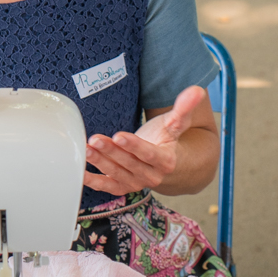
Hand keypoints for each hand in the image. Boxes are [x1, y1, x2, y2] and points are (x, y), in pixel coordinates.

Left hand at [83, 85, 204, 195]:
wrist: (173, 166)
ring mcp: (136, 183)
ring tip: (87, 148)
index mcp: (166, 161)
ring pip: (117, 174)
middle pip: (129, 164)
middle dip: (111, 152)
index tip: (119, 136)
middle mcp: (151, 176)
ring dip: (100, 162)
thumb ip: (184, 108)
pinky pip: (108, 186)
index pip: (148, 154)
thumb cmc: (171, 141)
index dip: (134, 146)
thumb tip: (197, 90)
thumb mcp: (177, 124)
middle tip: (95, 139)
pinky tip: (80, 173)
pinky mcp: (124, 186)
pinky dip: (94, 181)